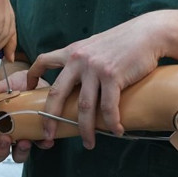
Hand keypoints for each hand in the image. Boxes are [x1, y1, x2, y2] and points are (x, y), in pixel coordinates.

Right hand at [0, 71, 48, 163]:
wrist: (37, 81)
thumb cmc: (17, 85)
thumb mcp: (5, 85)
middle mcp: (4, 136)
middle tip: (3, 140)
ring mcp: (20, 138)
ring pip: (17, 156)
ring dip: (20, 152)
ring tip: (24, 141)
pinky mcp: (37, 136)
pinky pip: (39, 146)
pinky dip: (42, 144)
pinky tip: (45, 140)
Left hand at [27, 14, 162, 147]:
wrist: (147, 33)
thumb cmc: (123, 41)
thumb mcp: (94, 46)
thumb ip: (82, 61)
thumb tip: (76, 80)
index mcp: (72, 52)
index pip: (43, 61)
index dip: (33, 75)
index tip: (30, 90)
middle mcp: (79, 60)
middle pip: (57, 93)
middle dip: (51, 117)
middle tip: (48, 135)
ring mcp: (95, 68)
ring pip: (84, 106)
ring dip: (85, 129)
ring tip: (89, 143)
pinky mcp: (113, 76)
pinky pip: (108, 106)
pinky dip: (111, 122)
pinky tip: (116, 130)